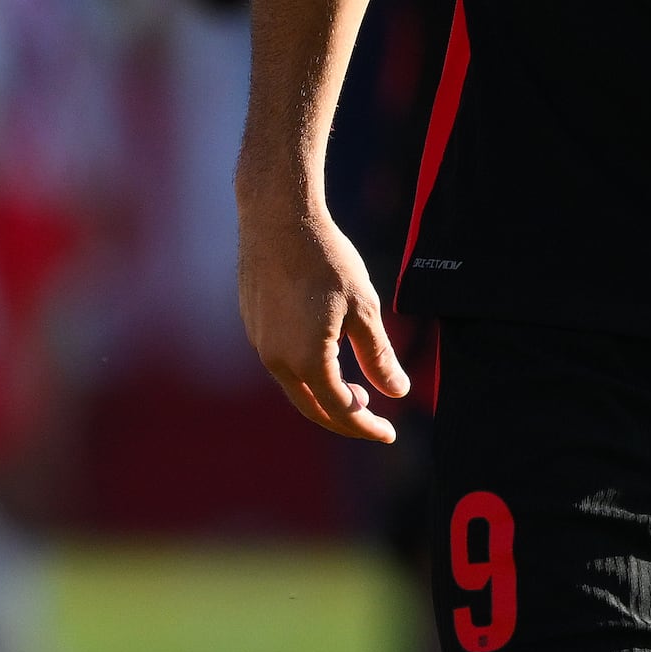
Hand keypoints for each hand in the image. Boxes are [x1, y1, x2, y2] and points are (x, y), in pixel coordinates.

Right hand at [238, 178, 412, 442]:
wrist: (277, 219)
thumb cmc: (326, 260)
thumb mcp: (364, 309)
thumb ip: (379, 356)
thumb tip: (396, 393)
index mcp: (307, 360)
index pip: (341, 410)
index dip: (368, 426)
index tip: (391, 432)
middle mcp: (276, 359)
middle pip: (313, 408)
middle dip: (346, 421)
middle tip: (375, 423)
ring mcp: (260, 343)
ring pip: (295, 386)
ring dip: (326, 396)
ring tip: (356, 391)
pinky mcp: (254, 325)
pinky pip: (282, 363)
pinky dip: (308, 374)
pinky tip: (327, 357)